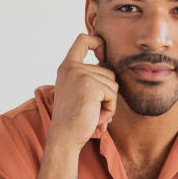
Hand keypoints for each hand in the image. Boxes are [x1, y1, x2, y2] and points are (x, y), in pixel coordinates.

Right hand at [47, 34, 117, 149]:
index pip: (83, 39)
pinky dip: (110, 109)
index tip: (103, 55)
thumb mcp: (77, 93)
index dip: (97, 42)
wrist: (64, 139)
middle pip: (108, 71)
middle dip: (107, 94)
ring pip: (113, 84)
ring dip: (109, 103)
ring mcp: (80, 74)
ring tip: (93, 114)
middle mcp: (72, 67)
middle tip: (92, 110)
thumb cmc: (74, 121)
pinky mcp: (91, 85)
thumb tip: (113, 73)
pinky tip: (97, 118)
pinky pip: (113, 95)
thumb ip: (89, 79)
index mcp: (67, 67)